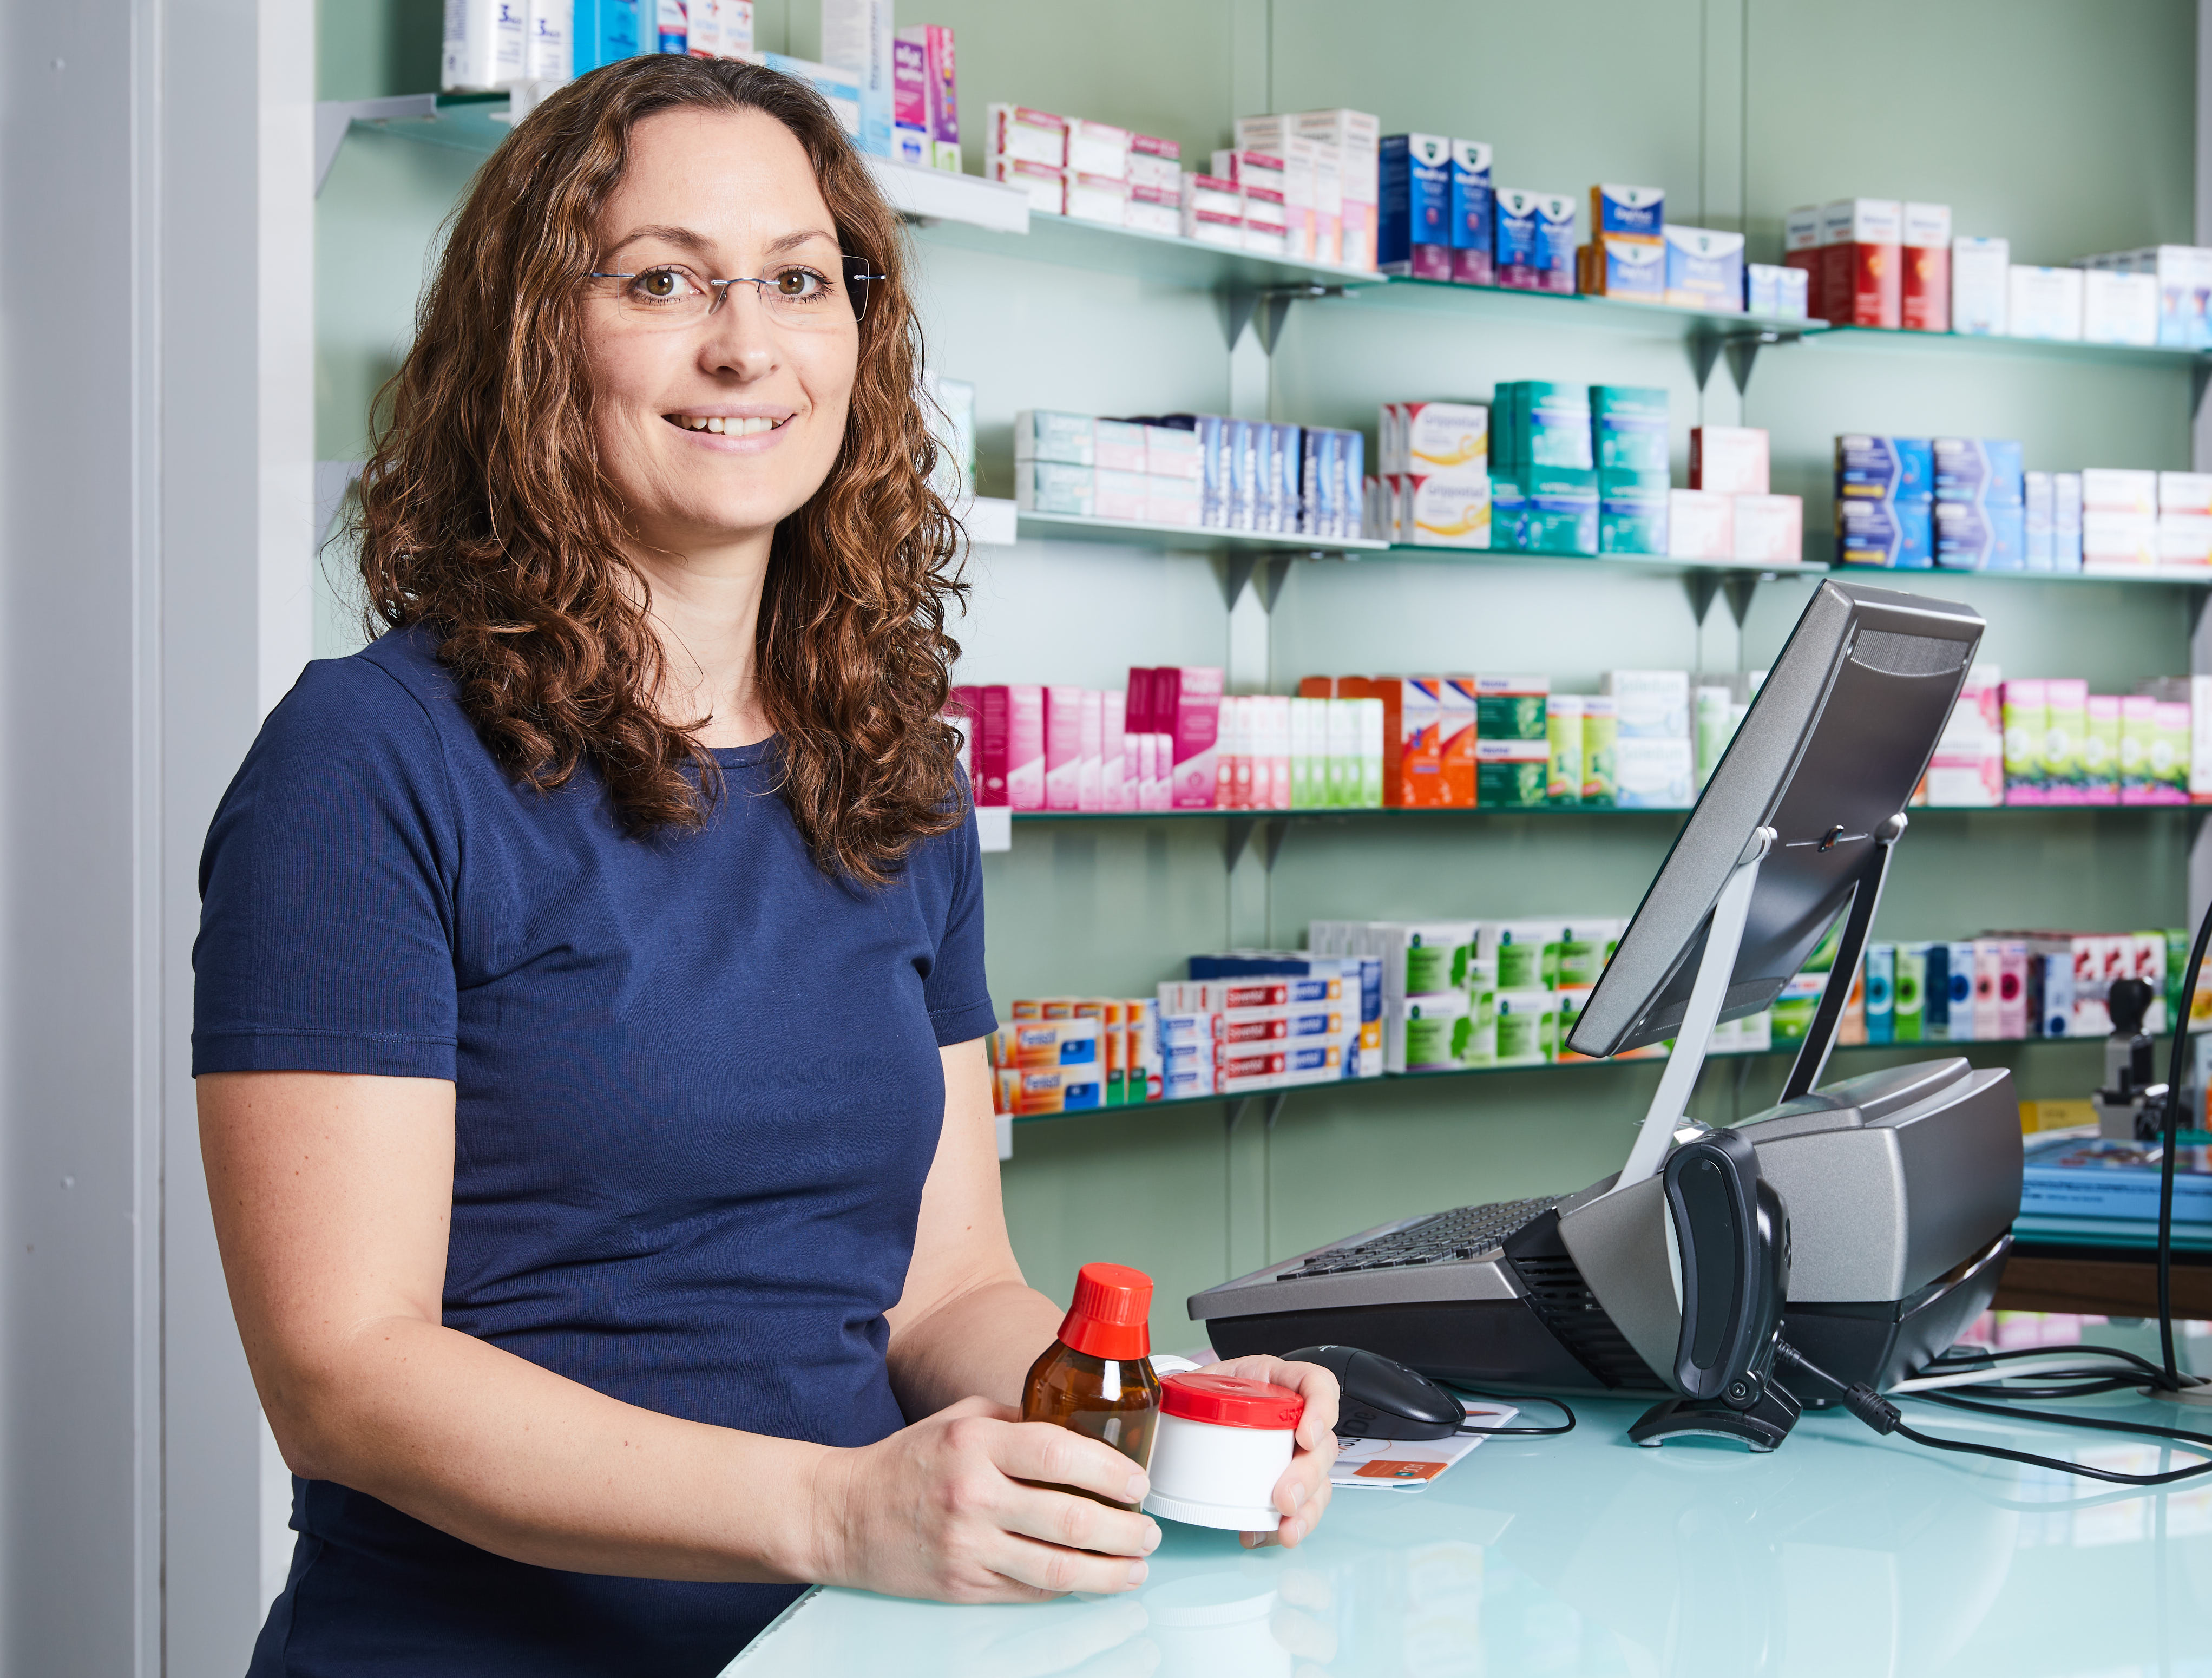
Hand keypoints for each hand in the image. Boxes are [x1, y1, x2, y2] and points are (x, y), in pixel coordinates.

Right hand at [811, 1396, 1162, 1601]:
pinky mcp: (963, 1585)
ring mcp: (968, 1546)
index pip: (1059, 1453)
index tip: (1138, 1482)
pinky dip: (1069, 1588)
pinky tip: (1092, 1580)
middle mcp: (972, 1495)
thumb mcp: (961, 1419)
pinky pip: (1030, 1590)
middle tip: (1149, 1530)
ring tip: (1136, 1566)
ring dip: (1110, 1571)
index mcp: (974, 1442)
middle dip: (1125, 1530)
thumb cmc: (907, 1461)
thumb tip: (1082, 1433)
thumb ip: (1019, 1420)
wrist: (843, 1514)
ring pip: (1058, 1568)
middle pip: (1070, 1519)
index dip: (1110, 1470)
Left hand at [1192, 1355, 1339, 1549]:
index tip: (1305, 1437)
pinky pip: (1300, 1507)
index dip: (1321, 1408)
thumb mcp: (1195, 1382)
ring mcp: (1294, 1451)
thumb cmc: (1201, 1393)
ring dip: (1307, 1510)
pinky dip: (1284, 1525)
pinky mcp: (1285, 1481)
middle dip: (1307, 1476)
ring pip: (1320, 1480)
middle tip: (1284, 1499)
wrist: (1193, 1412)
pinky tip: (1264, 1535)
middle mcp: (1293, 1417)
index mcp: (1275, 1382)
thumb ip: (1177, 1390)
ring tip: (1285, 1530)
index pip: (1317, 1384)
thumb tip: (1150, 1413)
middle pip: (1323, 1444)